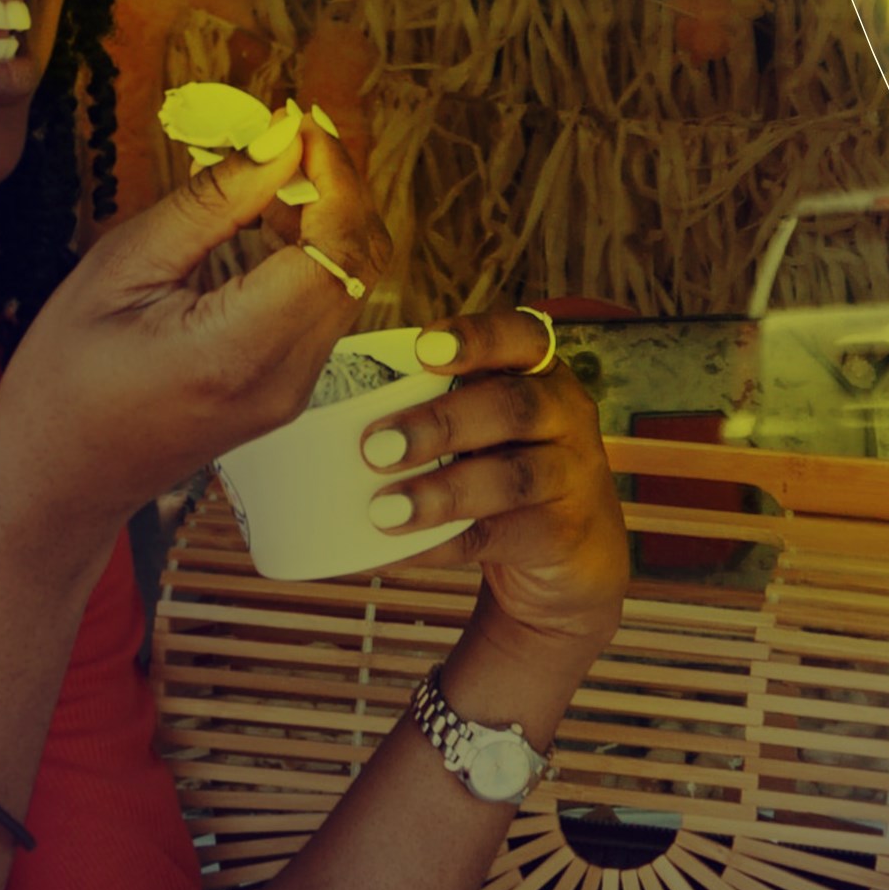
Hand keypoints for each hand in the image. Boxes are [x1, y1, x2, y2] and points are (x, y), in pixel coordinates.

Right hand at [0, 122, 394, 564]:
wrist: (51, 483)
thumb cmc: (62, 380)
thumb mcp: (120, 269)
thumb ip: (212, 203)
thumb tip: (283, 139)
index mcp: (238, 351)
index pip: (337, 246)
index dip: (333, 174)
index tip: (299, 123)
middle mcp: (286, 378)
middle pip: (360, 260)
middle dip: (339, 185)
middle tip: (289, 135)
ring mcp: (296, 390)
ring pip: (353, 279)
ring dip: (328, 215)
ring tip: (270, 171)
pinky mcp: (292, 387)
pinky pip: (328, 302)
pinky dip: (315, 250)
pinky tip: (268, 219)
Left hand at [356, 310, 629, 659]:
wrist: (573, 553)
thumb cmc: (502, 466)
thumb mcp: (488, 426)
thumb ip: (436, 405)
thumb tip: (315, 404)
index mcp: (541, 373)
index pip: (521, 337)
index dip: (476, 338)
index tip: (423, 348)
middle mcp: (565, 414)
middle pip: (513, 406)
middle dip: (441, 423)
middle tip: (373, 445)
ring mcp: (570, 474)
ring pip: (512, 477)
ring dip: (442, 491)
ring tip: (382, 509)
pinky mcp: (560, 533)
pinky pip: (497, 536)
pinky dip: (441, 545)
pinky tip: (396, 550)